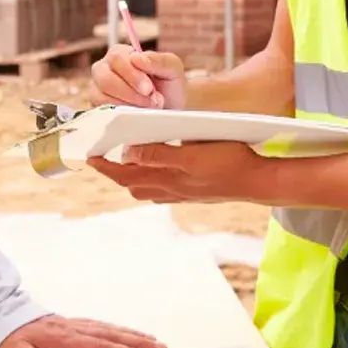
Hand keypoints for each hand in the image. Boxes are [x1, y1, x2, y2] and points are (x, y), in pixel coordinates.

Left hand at [0, 315, 167, 347]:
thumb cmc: (7, 338)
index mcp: (65, 340)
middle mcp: (74, 330)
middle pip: (113, 336)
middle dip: (139, 343)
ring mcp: (74, 324)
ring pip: (110, 329)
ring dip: (132, 335)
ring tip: (153, 340)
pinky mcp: (71, 323)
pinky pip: (101, 326)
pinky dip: (117, 330)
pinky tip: (124, 332)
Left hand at [88, 141, 268, 204]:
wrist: (258, 182)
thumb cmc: (229, 163)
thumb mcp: (192, 154)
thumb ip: (159, 155)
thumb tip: (129, 153)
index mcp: (167, 180)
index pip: (125, 175)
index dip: (105, 167)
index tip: (89, 157)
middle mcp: (171, 190)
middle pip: (132, 184)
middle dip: (115, 173)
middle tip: (104, 157)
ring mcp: (182, 193)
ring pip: (147, 188)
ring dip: (133, 176)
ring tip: (127, 161)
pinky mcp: (193, 192)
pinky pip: (163, 189)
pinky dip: (152, 178)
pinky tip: (159, 168)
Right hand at [89, 45, 187, 109]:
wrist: (170, 109)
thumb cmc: (169, 86)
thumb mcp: (173, 69)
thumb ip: (159, 60)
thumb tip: (136, 58)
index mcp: (120, 54)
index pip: (116, 58)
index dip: (132, 74)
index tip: (149, 89)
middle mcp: (104, 69)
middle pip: (105, 78)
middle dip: (129, 92)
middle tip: (150, 100)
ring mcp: (98, 89)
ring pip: (101, 96)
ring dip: (127, 105)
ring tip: (147, 107)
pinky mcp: (98, 108)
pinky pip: (102, 112)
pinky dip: (121, 115)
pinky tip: (136, 114)